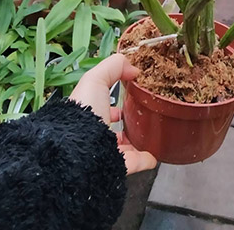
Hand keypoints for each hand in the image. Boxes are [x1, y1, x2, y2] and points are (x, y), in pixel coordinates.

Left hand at [70, 54, 156, 174]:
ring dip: (136, 142)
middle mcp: (94, 132)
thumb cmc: (84, 112)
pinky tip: (154, 155)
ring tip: (150, 135)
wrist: (79, 149)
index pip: (103, 105)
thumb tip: (133, 69)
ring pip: (122, 146)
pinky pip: (135, 163)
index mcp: (88, 112)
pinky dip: (146, 159)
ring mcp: (105, 151)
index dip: (116, 98)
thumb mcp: (96, 79)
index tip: (132, 93)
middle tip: (143, 115)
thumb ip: (113, 67)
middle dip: (126, 121)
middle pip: (112, 127)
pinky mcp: (117, 166)